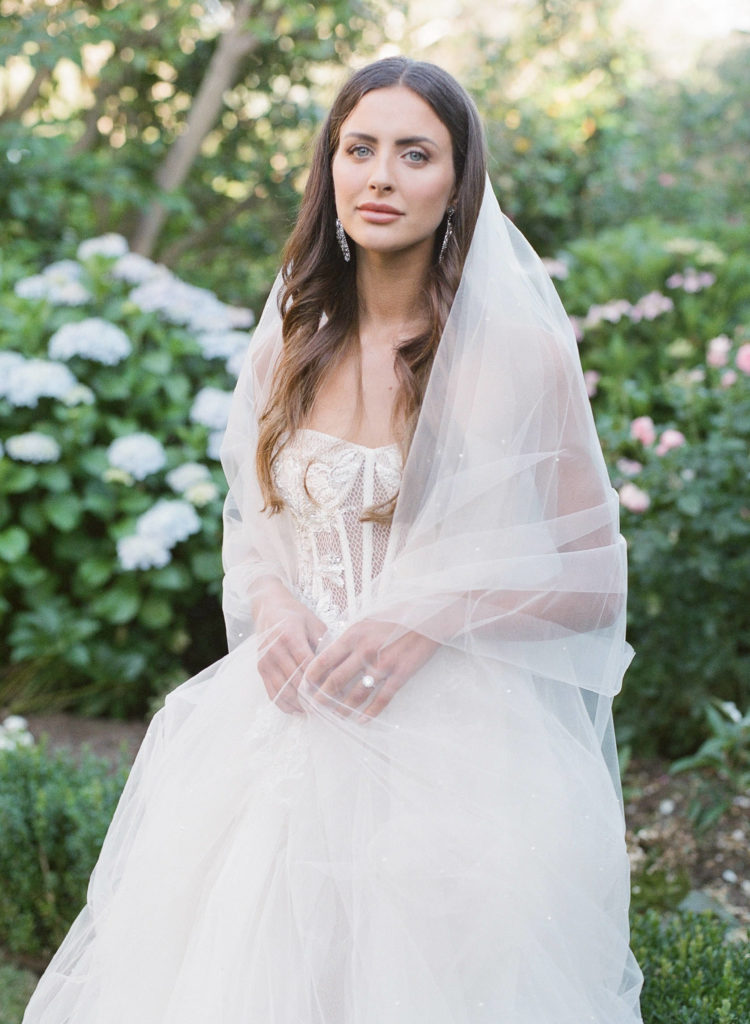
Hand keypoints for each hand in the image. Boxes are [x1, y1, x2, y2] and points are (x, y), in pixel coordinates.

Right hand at [253, 581, 325, 714]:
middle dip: (313, 698)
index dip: (322, 682)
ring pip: (284, 692)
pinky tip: (299, 709)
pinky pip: (272, 693)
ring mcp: (265, 661)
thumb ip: (325, 645)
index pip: (308, 666)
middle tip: (329, 708)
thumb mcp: (314, 623)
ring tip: (316, 711)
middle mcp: (275, 650)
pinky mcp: (260, 669)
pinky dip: (285, 705)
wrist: (269, 607)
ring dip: (300, 705)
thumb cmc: (295, 615)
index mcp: (290, 636)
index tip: (336, 693)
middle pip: (296, 682)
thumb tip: (339, 670)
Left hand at [302, 619, 437, 722]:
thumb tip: (331, 653)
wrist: (430, 615)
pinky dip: (370, 713)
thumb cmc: (398, 615)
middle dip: (322, 697)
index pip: (324, 659)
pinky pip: (382, 699)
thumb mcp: (368, 620)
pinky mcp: (401, 674)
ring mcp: (384, 664)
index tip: (304, 686)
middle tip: (315, 707)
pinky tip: (362, 720)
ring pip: (357, 694)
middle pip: (336, 680)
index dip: (311, 676)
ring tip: (336, 716)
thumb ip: (351, 637)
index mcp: (354, 634)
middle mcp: (365, 650)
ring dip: (344, 708)